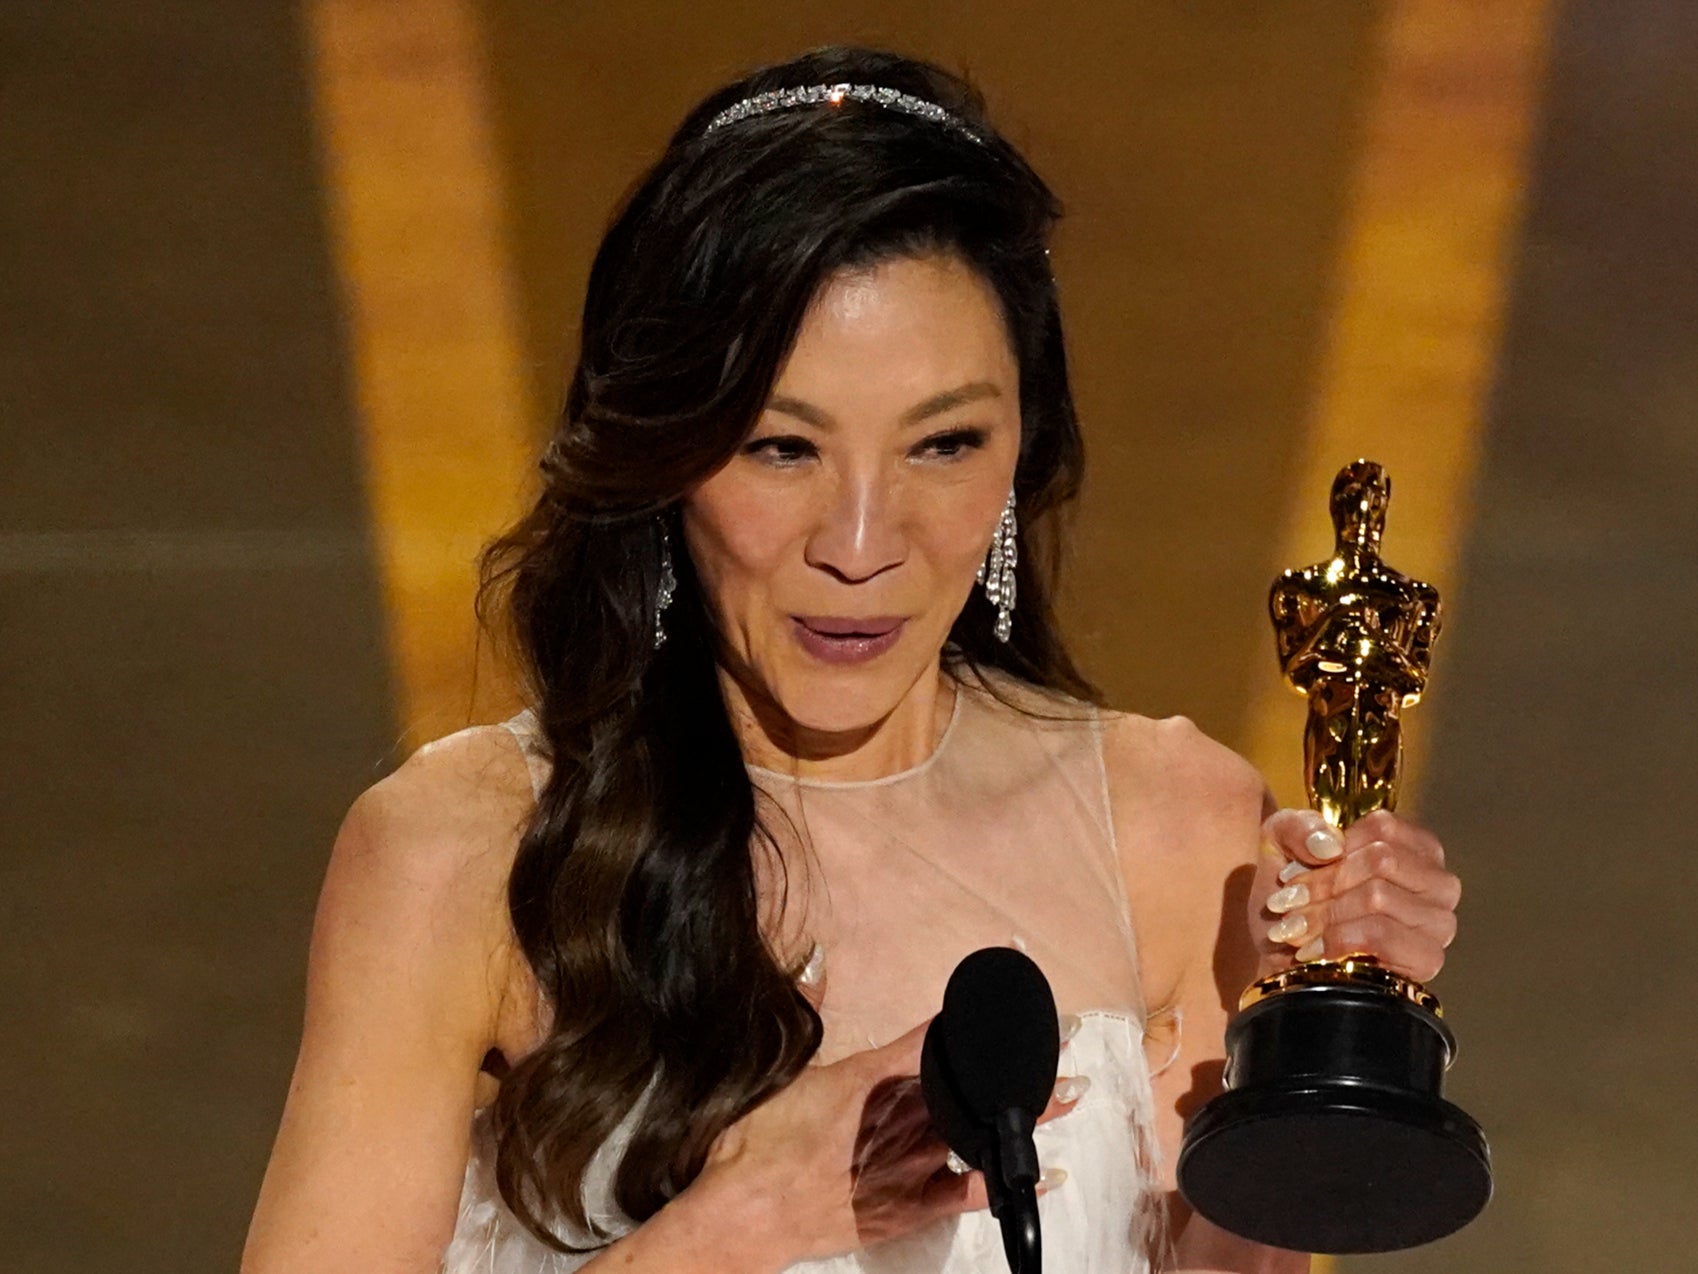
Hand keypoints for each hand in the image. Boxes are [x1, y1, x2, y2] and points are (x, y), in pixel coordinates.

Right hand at [689, 1016, 1081, 1267]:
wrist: (743, 1209)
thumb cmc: (756, 1140)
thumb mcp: (784, 1065)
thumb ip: (809, 1006)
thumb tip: (817, 957)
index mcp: (871, 1079)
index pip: (938, 1041)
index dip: (981, 1022)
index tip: (1017, 1005)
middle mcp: (899, 1119)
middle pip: (972, 1084)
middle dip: (1021, 1062)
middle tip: (1069, 1040)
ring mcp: (907, 1166)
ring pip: (980, 1131)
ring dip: (1028, 1112)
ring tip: (1072, 1091)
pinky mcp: (906, 1209)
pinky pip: (969, 1194)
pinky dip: (1008, 1181)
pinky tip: (1047, 1172)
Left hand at [1255, 807, 1460, 982]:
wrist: (1284, 957)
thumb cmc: (1293, 897)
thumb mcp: (1280, 844)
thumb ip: (1297, 827)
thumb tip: (1330, 843)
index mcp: (1413, 846)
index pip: (1383, 828)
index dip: (1332, 848)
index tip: (1293, 872)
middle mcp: (1437, 881)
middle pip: (1382, 860)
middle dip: (1323, 884)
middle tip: (1286, 904)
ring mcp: (1439, 922)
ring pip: (1379, 897)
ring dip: (1323, 914)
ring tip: (1293, 927)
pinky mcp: (1427, 959)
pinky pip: (1381, 936)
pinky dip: (1337, 940)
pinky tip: (1312, 950)